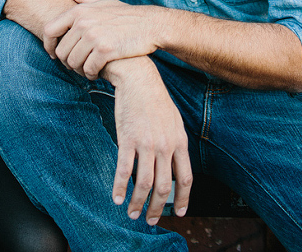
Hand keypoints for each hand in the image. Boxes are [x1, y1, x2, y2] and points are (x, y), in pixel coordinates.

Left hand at [44, 0, 159, 77]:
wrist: (151, 25)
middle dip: (67, 61)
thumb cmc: (126, 15)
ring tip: (87, 69)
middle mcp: (84, 22)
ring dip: (79, 69)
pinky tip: (97, 72)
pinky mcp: (105, 50)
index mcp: (79, 11)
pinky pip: (88, 69)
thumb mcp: (104, 1)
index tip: (53, 53)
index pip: (49, 30)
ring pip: (73, 62)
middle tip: (77, 64)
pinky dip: (91, 74)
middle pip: (61, 51)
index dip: (48, 45)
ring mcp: (95, 36)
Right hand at [105, 57, 192, 224]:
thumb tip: (175, 166)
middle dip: (157, 208)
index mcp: (180, 142)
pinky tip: (116, 198)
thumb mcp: (175, 122)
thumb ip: (176, 144)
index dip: (183, 199)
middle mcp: (166, 145)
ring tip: (132, 214)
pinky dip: (119, 187)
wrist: (140, 80)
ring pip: (144, 183)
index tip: (180, 213)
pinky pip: (124, 169)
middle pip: (163, 186)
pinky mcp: (128, 139)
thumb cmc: (156, 101)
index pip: (185, 178)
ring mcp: (147, 143)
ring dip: (138, 203)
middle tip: (151, 220)